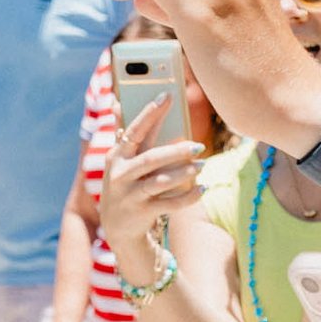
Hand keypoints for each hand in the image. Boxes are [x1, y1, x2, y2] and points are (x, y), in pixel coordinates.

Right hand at [98, 96, 208, 259]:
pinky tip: (203, 188)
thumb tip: (117, 101)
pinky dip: (188, 197)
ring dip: (183, 174)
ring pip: (160, 182)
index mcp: (117, 156)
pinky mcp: (142, 213)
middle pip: (150, 159)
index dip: (149, 113)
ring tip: (202, 165)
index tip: (167, 95)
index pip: (134, 130)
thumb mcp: (119, 160)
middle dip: (175, 151)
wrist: (117, 226)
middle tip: (199, 146)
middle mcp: (121, 175)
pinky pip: (170, 204)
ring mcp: (131, 195)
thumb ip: (123, 133)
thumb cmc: (124, 183)